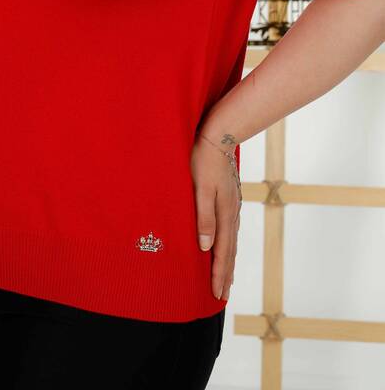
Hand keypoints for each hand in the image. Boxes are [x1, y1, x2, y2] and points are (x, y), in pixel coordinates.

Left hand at [189, 129, 241, 300]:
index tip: (217, 294)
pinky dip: (228, 246)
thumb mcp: (201, 188)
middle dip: (225, 274)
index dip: (219, 274)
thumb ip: (203, 217)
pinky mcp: (229, 200)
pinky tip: (225, 247)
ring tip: (226, 278)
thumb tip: (205, 247)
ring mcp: (232, 207)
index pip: (222, 252)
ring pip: (231, 242)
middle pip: (230, 251)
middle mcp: (231, 214)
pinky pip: (229, 231)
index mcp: (224, 214)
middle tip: (221, 296)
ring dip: (228, 262)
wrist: (219, 137)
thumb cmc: (204, 161)